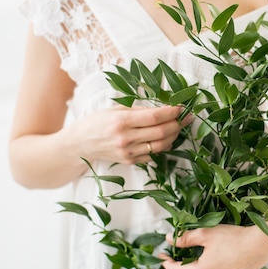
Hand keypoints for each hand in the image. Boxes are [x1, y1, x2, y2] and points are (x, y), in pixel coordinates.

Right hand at [67, 105, 192, 164]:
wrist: (80, 144)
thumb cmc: (97, 122)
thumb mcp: (115, 109)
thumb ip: (138, 110)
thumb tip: (162, 109)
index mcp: (122, 121)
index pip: (154, 117)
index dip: (171, 112)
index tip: (181, 107)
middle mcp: (126, 138)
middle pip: (161, 132)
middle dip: (178, 124)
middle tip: (187, 117)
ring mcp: (128, 152)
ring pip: (160, 146)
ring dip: (174, 136)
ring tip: (179, 127)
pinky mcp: (130, 161)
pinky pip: (153, 155)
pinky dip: (162, 146)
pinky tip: (166, 138)